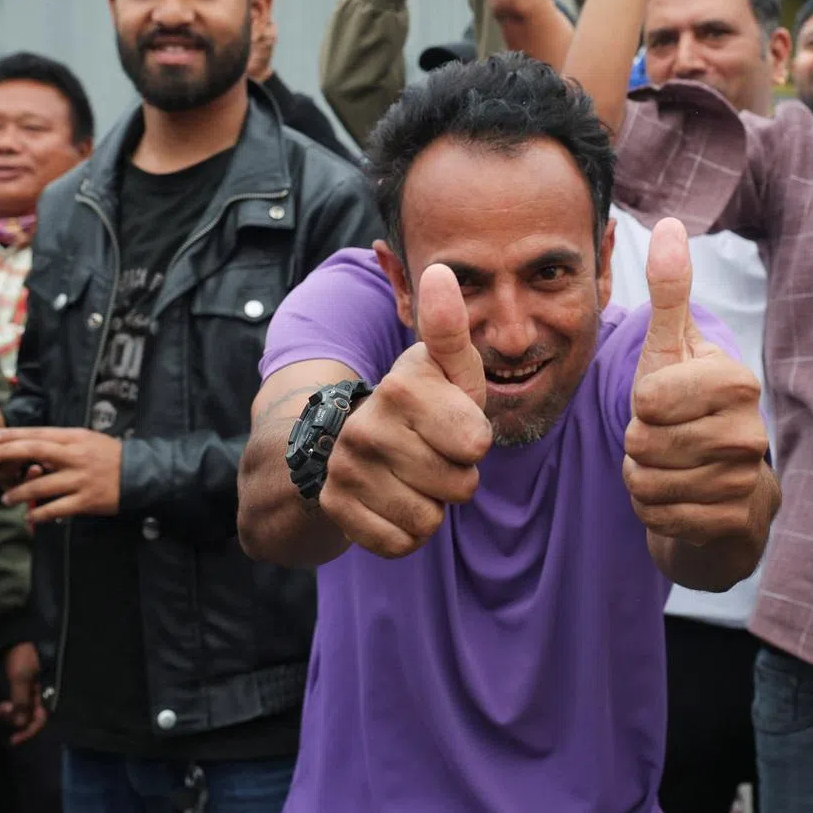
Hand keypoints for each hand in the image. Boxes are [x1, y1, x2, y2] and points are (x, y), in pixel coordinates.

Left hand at [0, 428, 121, 521]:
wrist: (143, 473)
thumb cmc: (111, 457)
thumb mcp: (88, 442)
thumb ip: (62, 445)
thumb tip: (31, 449)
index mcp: (75, 438)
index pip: (37, 434)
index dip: (11, 436)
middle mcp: (76, 456)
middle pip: (34, 450)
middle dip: (5, 454)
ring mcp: (81, 479)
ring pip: (40, 485)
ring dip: (18, 493)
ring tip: (6, 499)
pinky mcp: (86, 500)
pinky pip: (55, 509)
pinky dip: (38, 515)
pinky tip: (30, 517)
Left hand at [0, 643, 44, 745]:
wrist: (16, 639)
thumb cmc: (23, 656)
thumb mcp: (21, 678)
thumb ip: (21, 701)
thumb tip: (19, 725)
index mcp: (44, 691)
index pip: (40, 718)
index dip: (28, 731)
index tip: (13, 739)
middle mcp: (38, 694)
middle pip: (29, 718)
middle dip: (14, 721)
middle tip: (0, 712)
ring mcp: (28, 691)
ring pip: (20, 712)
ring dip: (8, 715)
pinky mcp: (19, 688)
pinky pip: (15, 705)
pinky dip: (7, 710)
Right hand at [318, 264, 491, 558]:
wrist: (351, 440)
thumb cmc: (424, 402)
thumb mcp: (447, 368)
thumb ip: (451, 326)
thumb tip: (442, 268)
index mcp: (403, 386)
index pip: (476, 444)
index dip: (474, 439)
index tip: (453, 421)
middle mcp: (367, 426)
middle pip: (459, 486)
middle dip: (457, 475)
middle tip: (434, 452)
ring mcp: (347, 468)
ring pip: (430, 519)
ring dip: (433, 505)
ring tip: (414, 474)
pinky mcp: (336, 508)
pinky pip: (401, 544)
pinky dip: (407, 531)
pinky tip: (395, 500)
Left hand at [624, 219, 773, 545]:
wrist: (721, 487)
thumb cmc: (687, 407)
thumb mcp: (672, 348)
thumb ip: (669, 292)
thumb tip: (669, 223)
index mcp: (737, 380)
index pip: (648, 398)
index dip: (639, 406)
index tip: (660, 405)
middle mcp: (751, 431)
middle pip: (645, 443)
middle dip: (637, 445)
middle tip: (662, 439)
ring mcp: (747, 481)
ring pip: (648, 483)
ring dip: (643, 478)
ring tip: (670, 466)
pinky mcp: (737, 525)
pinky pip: (660, 519)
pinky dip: (655, 512)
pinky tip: (679, 498)